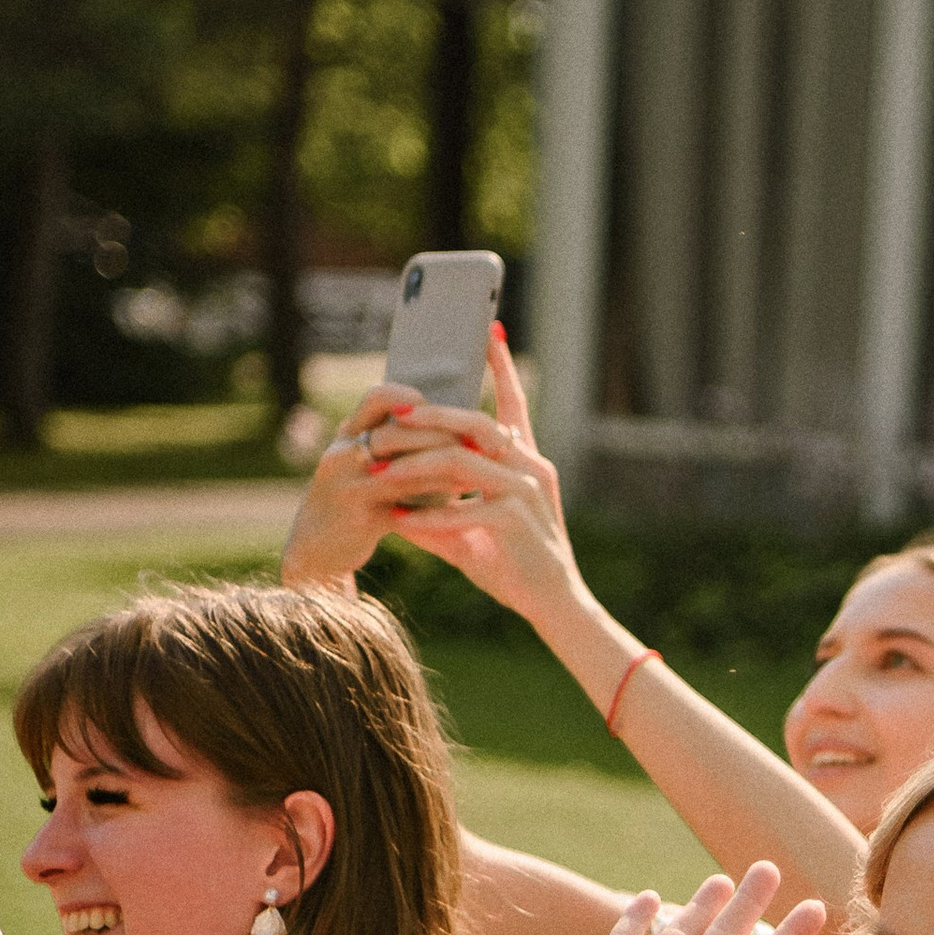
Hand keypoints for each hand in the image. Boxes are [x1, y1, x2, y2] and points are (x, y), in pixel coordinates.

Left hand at [283, 332, 578, 622]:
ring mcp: (526, 490)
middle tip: (388, 419)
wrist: (554, 606)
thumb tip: (395, 506)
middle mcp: (530, 465)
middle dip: (427, 417)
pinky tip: (400, 523)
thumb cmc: (514, 568)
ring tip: (379, 472)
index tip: (489, 328)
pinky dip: (429, 516)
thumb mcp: (468, 534)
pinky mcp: (518, 519)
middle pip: (474, 422)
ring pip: (461, 459)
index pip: (514, 402)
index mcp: (524, 460)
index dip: (502, 365)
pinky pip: (464, 508)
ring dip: (415, 465)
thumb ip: (437, 513)